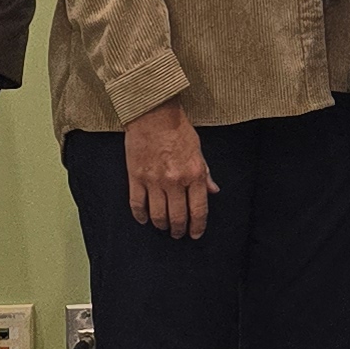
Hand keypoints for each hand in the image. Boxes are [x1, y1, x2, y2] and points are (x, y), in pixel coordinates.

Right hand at [124, 101, 214, 239]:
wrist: (153, 114)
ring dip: (162, 225)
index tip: (195, 234)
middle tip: (178, 234)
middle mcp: (175, 181)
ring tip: (163, 227)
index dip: (197, 226)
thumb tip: (213, 191)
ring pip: (158, 215)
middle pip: (178, 217)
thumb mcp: (198, 150)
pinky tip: (144, 219)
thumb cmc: (178, 129)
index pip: (198, 210)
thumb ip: (205, 173)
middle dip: (179, 230)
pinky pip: (137, 204)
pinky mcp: (136, 177)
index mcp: (194, 174)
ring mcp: (154, 181)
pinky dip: (141, 216)